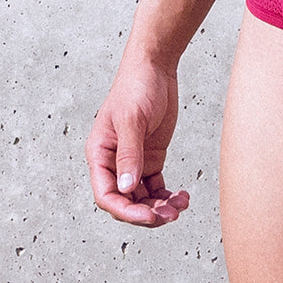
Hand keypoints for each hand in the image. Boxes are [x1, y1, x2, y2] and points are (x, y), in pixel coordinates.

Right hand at [85, 58, 190, 227]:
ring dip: (160, 208)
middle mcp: (113, 163)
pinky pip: (156, 187)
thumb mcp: (132, 119)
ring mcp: (133, 162)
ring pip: (142, 199)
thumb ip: (129, 154)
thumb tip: (126, 187)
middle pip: (125, 202)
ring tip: (180, 206)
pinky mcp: (151, 158)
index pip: (106, 195)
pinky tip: (182, 196)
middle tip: (170, 215)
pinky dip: (167, 196)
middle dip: (146, 213)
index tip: (148, 216)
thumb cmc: (136, 86)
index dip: (125, 211)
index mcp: (100, 154)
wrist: (155, 66)